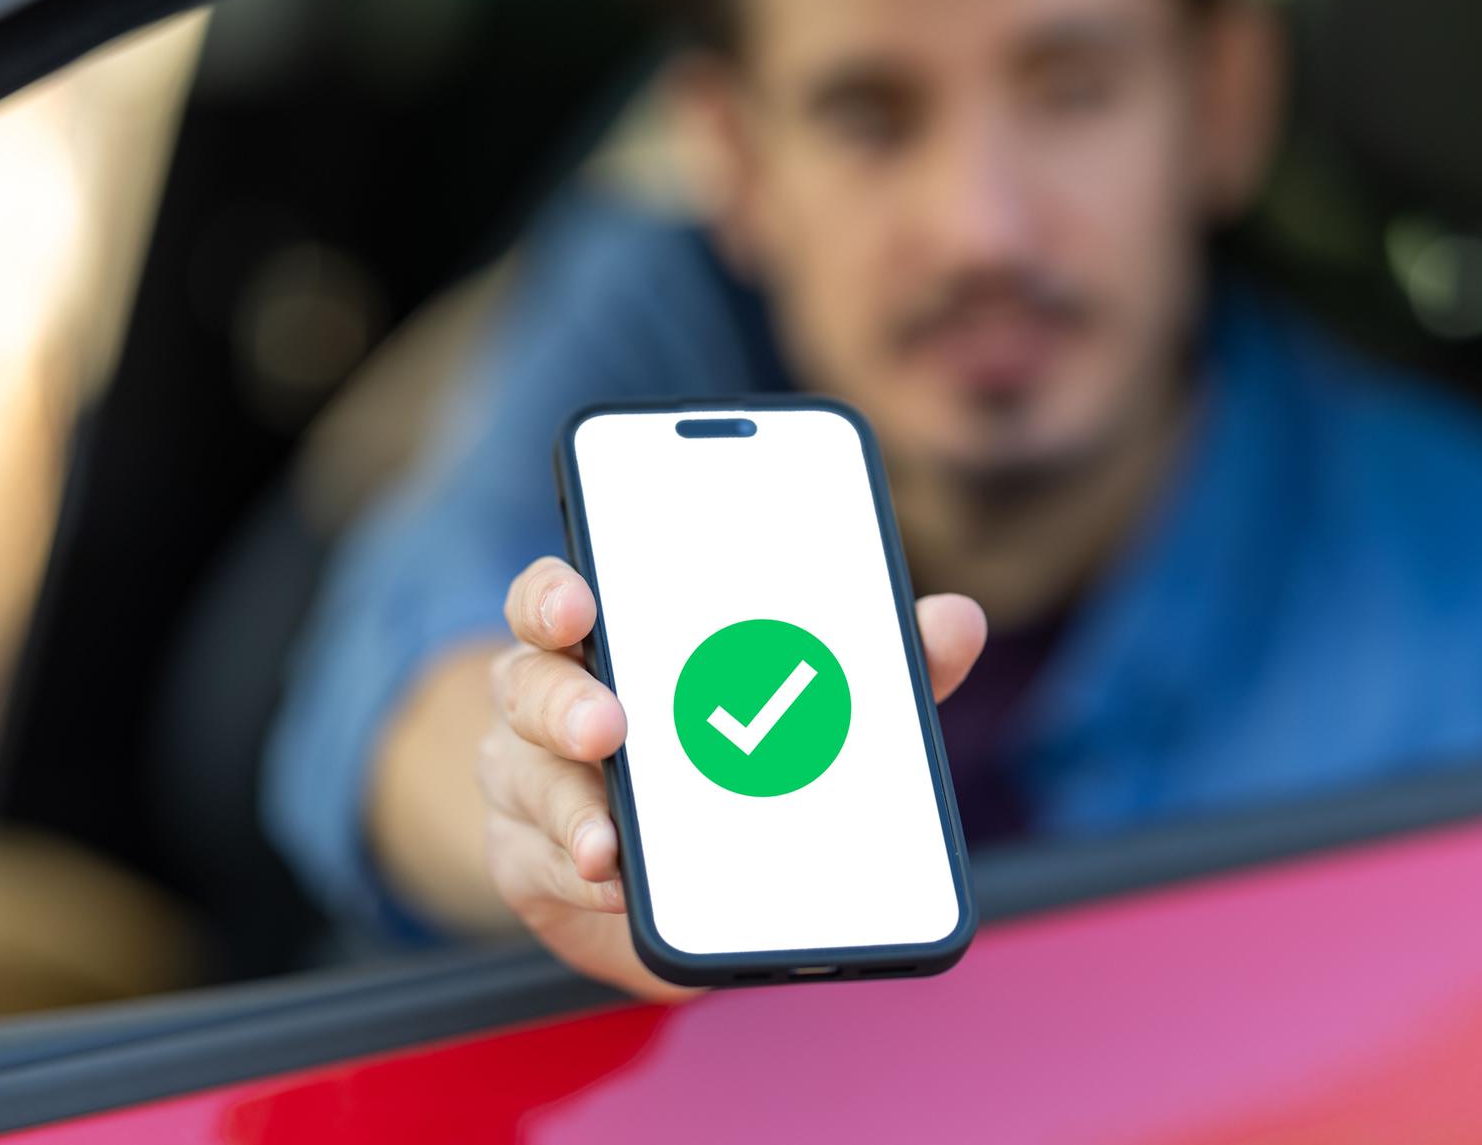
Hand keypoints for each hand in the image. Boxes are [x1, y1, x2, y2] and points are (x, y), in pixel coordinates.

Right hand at [483, 557, 986, 1000]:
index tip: (583, 602)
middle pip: (527, 681)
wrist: (674, 866)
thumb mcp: (809, 700)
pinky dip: (580, 880)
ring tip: (612, 847)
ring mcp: (529, 784)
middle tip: (610, 726)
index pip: (558, 595)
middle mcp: (548, 702)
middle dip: (564, 703)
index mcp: (609, 640)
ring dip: (571, 811)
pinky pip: (540, 869)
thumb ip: (878, 664)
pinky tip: (617, 889)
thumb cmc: (730, 749)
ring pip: (525, 781)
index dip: (557, 592)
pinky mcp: (531, 864)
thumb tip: (955, 622)